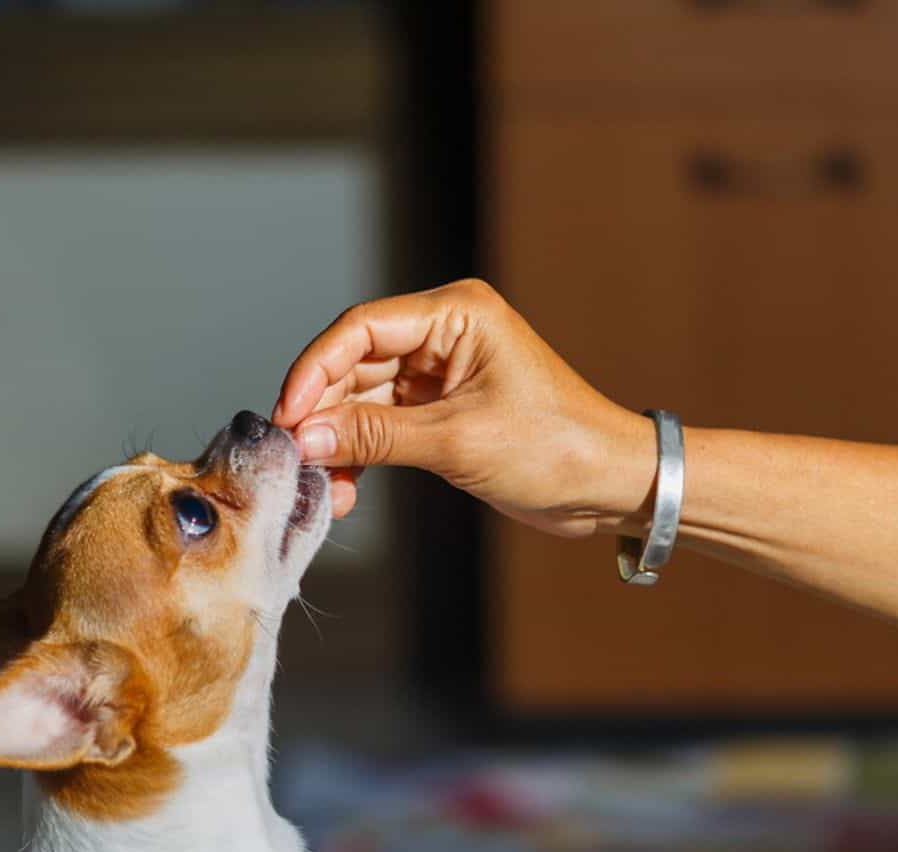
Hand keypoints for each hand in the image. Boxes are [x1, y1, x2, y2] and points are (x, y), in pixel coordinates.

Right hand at [272, 279, 656, 537]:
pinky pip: (382, 427)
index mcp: (456, 314)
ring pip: (362, 401)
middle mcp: (444, 335)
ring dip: (339, 444)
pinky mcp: (441, 413)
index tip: (287, 416)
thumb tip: (304, 437)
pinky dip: (361, 457)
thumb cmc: (557, 449)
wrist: (610, 486)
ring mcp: (440, 375)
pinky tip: (345, 490)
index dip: (314, 370)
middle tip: (296, 460)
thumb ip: (376, 436)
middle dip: (323, 415)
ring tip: (323, 487)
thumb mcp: (457, 442)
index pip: (361, 328)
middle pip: (354, 364)